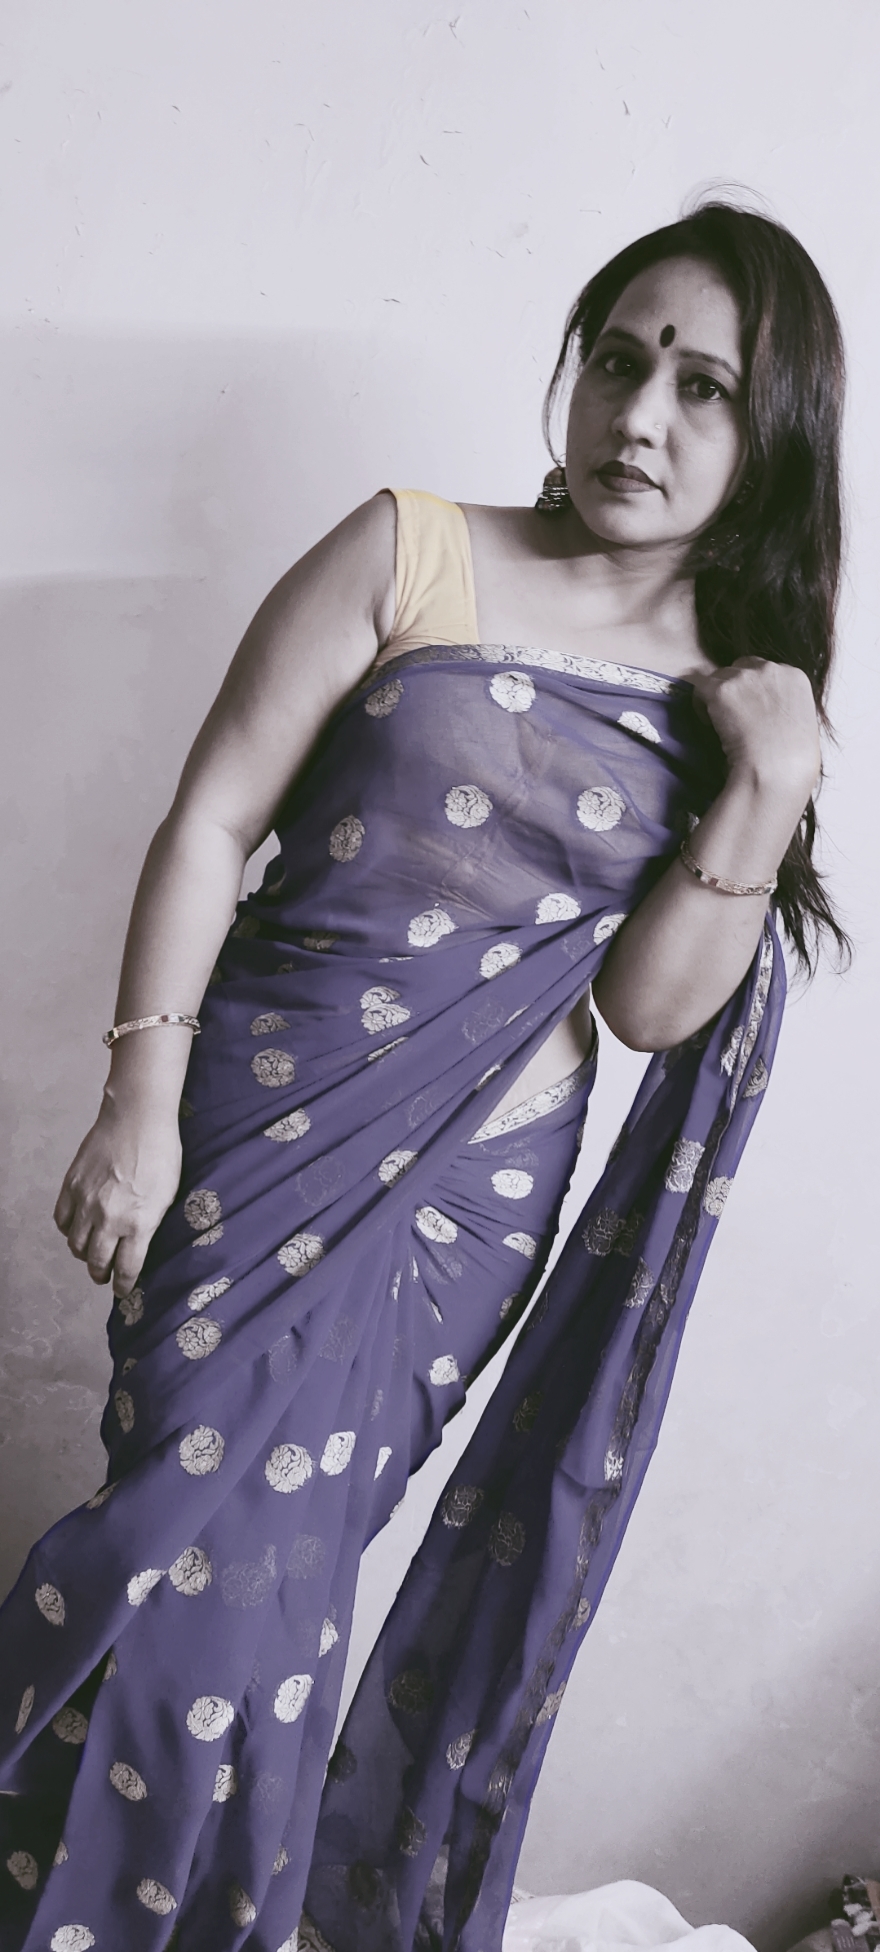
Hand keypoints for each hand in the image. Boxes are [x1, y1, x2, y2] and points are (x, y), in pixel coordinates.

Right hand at [54, 1098, 181, 1297]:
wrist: (137, 1119)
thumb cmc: (162, 1154)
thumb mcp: (168, 1196)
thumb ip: (150, 1224)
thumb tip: (141, 1245)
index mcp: (139, 1224)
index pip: (126, 1270)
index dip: (123, 1286)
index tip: (122, 1291)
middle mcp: (109, 1219)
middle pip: (97, 1263)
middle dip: (101, 1275)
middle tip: (104, 1276)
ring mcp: (87, 1203)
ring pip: (75, 1245)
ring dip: (83, 1254)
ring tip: (91, 1253)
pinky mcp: (71, 1187)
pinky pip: (61, 1220)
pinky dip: (67, 1230)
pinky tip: (77, 1228)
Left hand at [692, 656, 820, 806]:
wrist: (776, 770)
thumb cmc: (793, 761)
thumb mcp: (802, 723)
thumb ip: (785, 706)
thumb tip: (767, 711)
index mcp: (795, 677)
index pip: (766, 670)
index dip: (753, 690)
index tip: (749, 710)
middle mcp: (771, 669)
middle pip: (741, 667)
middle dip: (735, 688)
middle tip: (732, 715)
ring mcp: (745, 677)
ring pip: (719, 677)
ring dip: (717, 697)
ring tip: (721, 724)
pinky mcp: (721, 690)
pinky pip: (700, 689)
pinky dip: (701, 706)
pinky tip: (709, 726)